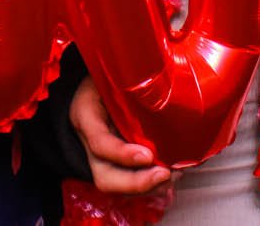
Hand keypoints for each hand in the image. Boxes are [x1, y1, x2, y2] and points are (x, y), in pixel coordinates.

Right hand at [69, 81, 169, 195]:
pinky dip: (152, 185)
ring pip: (118, 186)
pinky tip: (171, 176)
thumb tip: (167, 82)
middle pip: (105, 177)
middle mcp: (89, 142)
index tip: (148, 156)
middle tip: (165, 174)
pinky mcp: (115, 165)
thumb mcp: (115, 71)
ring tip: (174, 175)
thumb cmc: (108, 76)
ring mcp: (101, 158)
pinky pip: (129, 183)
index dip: (122, 154)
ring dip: (149, 188)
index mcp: (85, 114)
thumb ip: (131, 79)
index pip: (99, 142)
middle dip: (137, 183)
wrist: (96, 86)